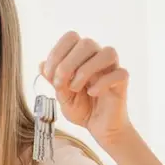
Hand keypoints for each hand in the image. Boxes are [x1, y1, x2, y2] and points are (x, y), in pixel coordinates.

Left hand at [40, 31, 131, 146]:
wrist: (99, 127)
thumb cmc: (82, 108)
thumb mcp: (61, 96)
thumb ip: (53, 80)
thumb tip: (42, 64)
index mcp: (81, 56)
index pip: (71, 37)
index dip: (56, 53)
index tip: (49, 75)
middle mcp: (97, 57)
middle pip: (87, 43)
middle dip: (67, 64)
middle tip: (61, 84)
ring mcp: (112, 68)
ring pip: (107, 52)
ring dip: (86, 70)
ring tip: (76, 88)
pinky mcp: (122, 82)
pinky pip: (119, 73)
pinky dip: (102, 83)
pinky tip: (92, 93)